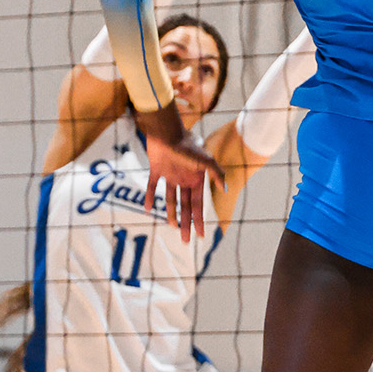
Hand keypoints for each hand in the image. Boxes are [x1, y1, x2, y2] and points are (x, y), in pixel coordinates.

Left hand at [139, 107, 223, 242]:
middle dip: (186, 222)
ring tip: (172, 226)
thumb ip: (216, 173)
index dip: (199, 220)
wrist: (167, 131)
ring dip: (171, 213)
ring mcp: (170, 174)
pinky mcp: (156, 169)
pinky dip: (150, 197)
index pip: (198, 205)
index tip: (200, 235)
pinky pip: (152, 186)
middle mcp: (184, 178)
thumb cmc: (188, 145)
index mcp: (196, 179)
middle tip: (185, 240)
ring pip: (171, 199)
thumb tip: (224, 190)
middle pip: (185, 206)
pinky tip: (148, 209)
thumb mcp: (205, 160)